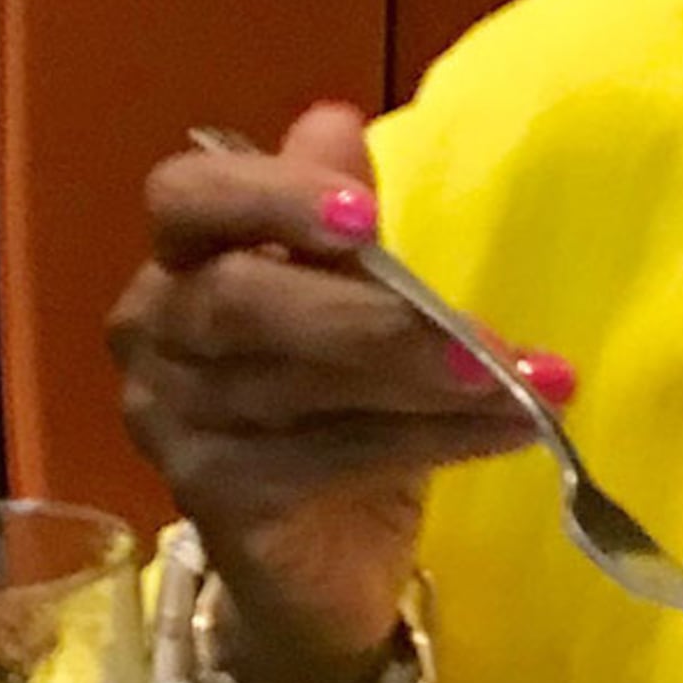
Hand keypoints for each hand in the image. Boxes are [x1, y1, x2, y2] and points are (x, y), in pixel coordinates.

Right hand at [112, 104, 569, 682]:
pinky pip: (332, 458)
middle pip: (243, 301)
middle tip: (483, 338)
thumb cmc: (340, 409)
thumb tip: (335, 119)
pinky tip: (507, 431)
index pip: (186, 198)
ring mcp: (174, 423)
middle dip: (375, 318)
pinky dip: (433, 440)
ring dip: (429, 386)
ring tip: (527, 387)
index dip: (269, 194)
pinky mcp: (217, 503)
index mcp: (181, 261)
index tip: (366, 214)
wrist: (320, 564)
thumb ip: (338, 221)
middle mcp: (155, 334)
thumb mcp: (352, 304)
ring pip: (303, 389)